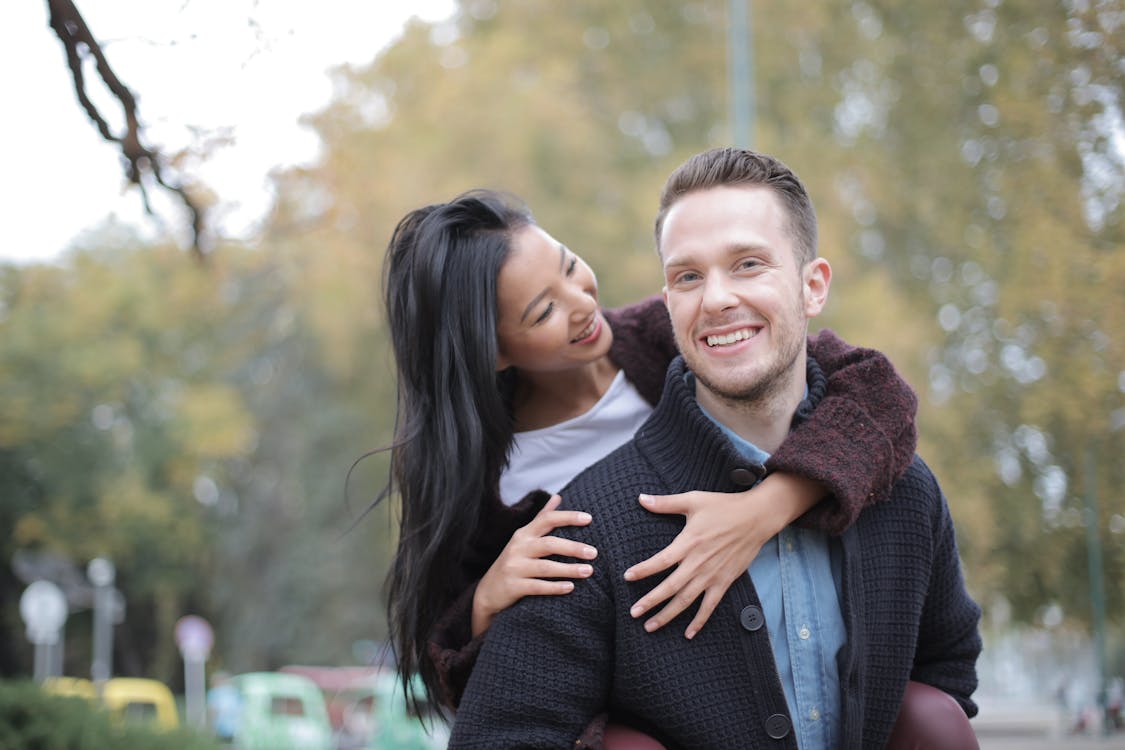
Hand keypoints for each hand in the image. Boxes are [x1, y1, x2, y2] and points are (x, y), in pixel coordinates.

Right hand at [471, 494, 597, 636]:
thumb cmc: (514, 562)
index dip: (567, 517)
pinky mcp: (513, 586)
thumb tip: (558, 496)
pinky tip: (570, 587)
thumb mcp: (524, 538)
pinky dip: (554, 587)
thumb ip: (541, 518)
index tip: (589, 518)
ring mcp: (514, 567)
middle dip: (573, 547)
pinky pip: (537, 586)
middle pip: (548, 544)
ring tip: (589, 571)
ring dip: (568, 569)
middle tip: (594, 552)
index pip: (547, 519)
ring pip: (545, 567)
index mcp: (524, 534)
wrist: (488, 592)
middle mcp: (518, 548)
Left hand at [623, 473, 822, 638]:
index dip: (643, 570)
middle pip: (670, 587)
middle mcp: (699, 562)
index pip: (661, 561)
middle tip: (633, 613)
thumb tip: (640, 498)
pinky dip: (699, 621)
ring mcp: (712, 574)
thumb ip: (665, 503)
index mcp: (689, 542)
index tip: (627, 577)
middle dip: (650, 602)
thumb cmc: (724, 506)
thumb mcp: (693, 500)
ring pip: (686, 600)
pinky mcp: (725, 581)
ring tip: (650, 626)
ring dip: (668, 615)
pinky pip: (709, 605)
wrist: (757, 517)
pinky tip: (688, 634)